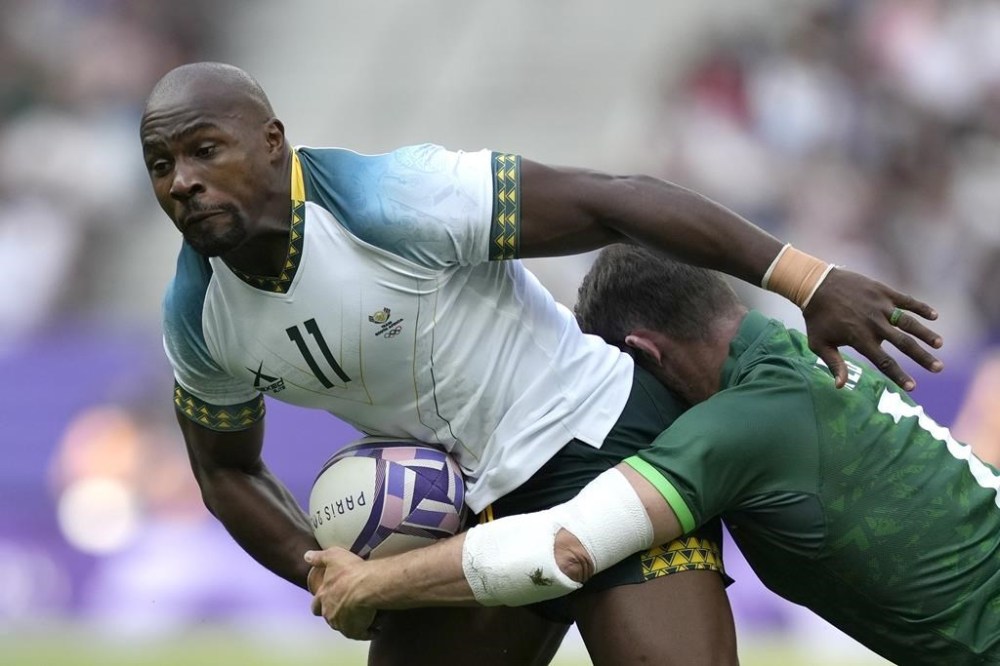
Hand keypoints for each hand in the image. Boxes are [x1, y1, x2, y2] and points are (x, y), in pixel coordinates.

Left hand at [305, 548, 377, 639]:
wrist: (368, 586)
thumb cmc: (351, 571)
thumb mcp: (333, 556)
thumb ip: (319, 557)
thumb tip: (307, 556)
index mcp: (323, 597)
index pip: (316, 605)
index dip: (322, 603)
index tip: (330, 600)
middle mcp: (329, 613)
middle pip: (329, 618)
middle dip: (336, 615)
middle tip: (348, 609)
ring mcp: (341, 624)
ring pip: (345, 626)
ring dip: (352, 622)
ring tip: (365, 616)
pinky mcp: (355, 631)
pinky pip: (361, 634)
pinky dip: (367, 631)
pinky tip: (375, 627)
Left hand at [804, 268, 942, 390]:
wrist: (815, 284)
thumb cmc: (817, 318)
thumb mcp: (819, 344)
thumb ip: (834, 364)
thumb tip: (840, 387)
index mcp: (860, 339)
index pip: (884, 362)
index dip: (899, 375)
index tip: (913, 387)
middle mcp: (874, 324)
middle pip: (903, 344)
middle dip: (922, 357)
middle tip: (938, 368)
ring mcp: (880, 306)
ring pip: (909, 322)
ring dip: (926, 333)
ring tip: (939, 344)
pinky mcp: (883, 291)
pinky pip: (906, 300)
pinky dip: (921, 307)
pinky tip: (935, 316)